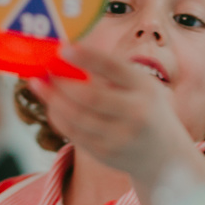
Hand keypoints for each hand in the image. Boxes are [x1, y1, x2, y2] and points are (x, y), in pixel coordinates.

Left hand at [26, 43, 188, 180]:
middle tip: (43, 68)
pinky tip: (51, 105)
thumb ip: (112, 73)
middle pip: (89, 96)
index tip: (63, 48)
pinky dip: (58, 117)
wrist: (165, 156)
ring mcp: (120, 137)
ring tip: (38, 84)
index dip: (87, 57)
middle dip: (61, 81)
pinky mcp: (105, 154)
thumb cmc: (147, 110)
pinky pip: (73, 134)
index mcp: (145, 88)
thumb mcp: (142, 86)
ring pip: (76, 117)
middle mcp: (136, 113)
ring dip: (52, 99)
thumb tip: (69, 55)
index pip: (114, 68)